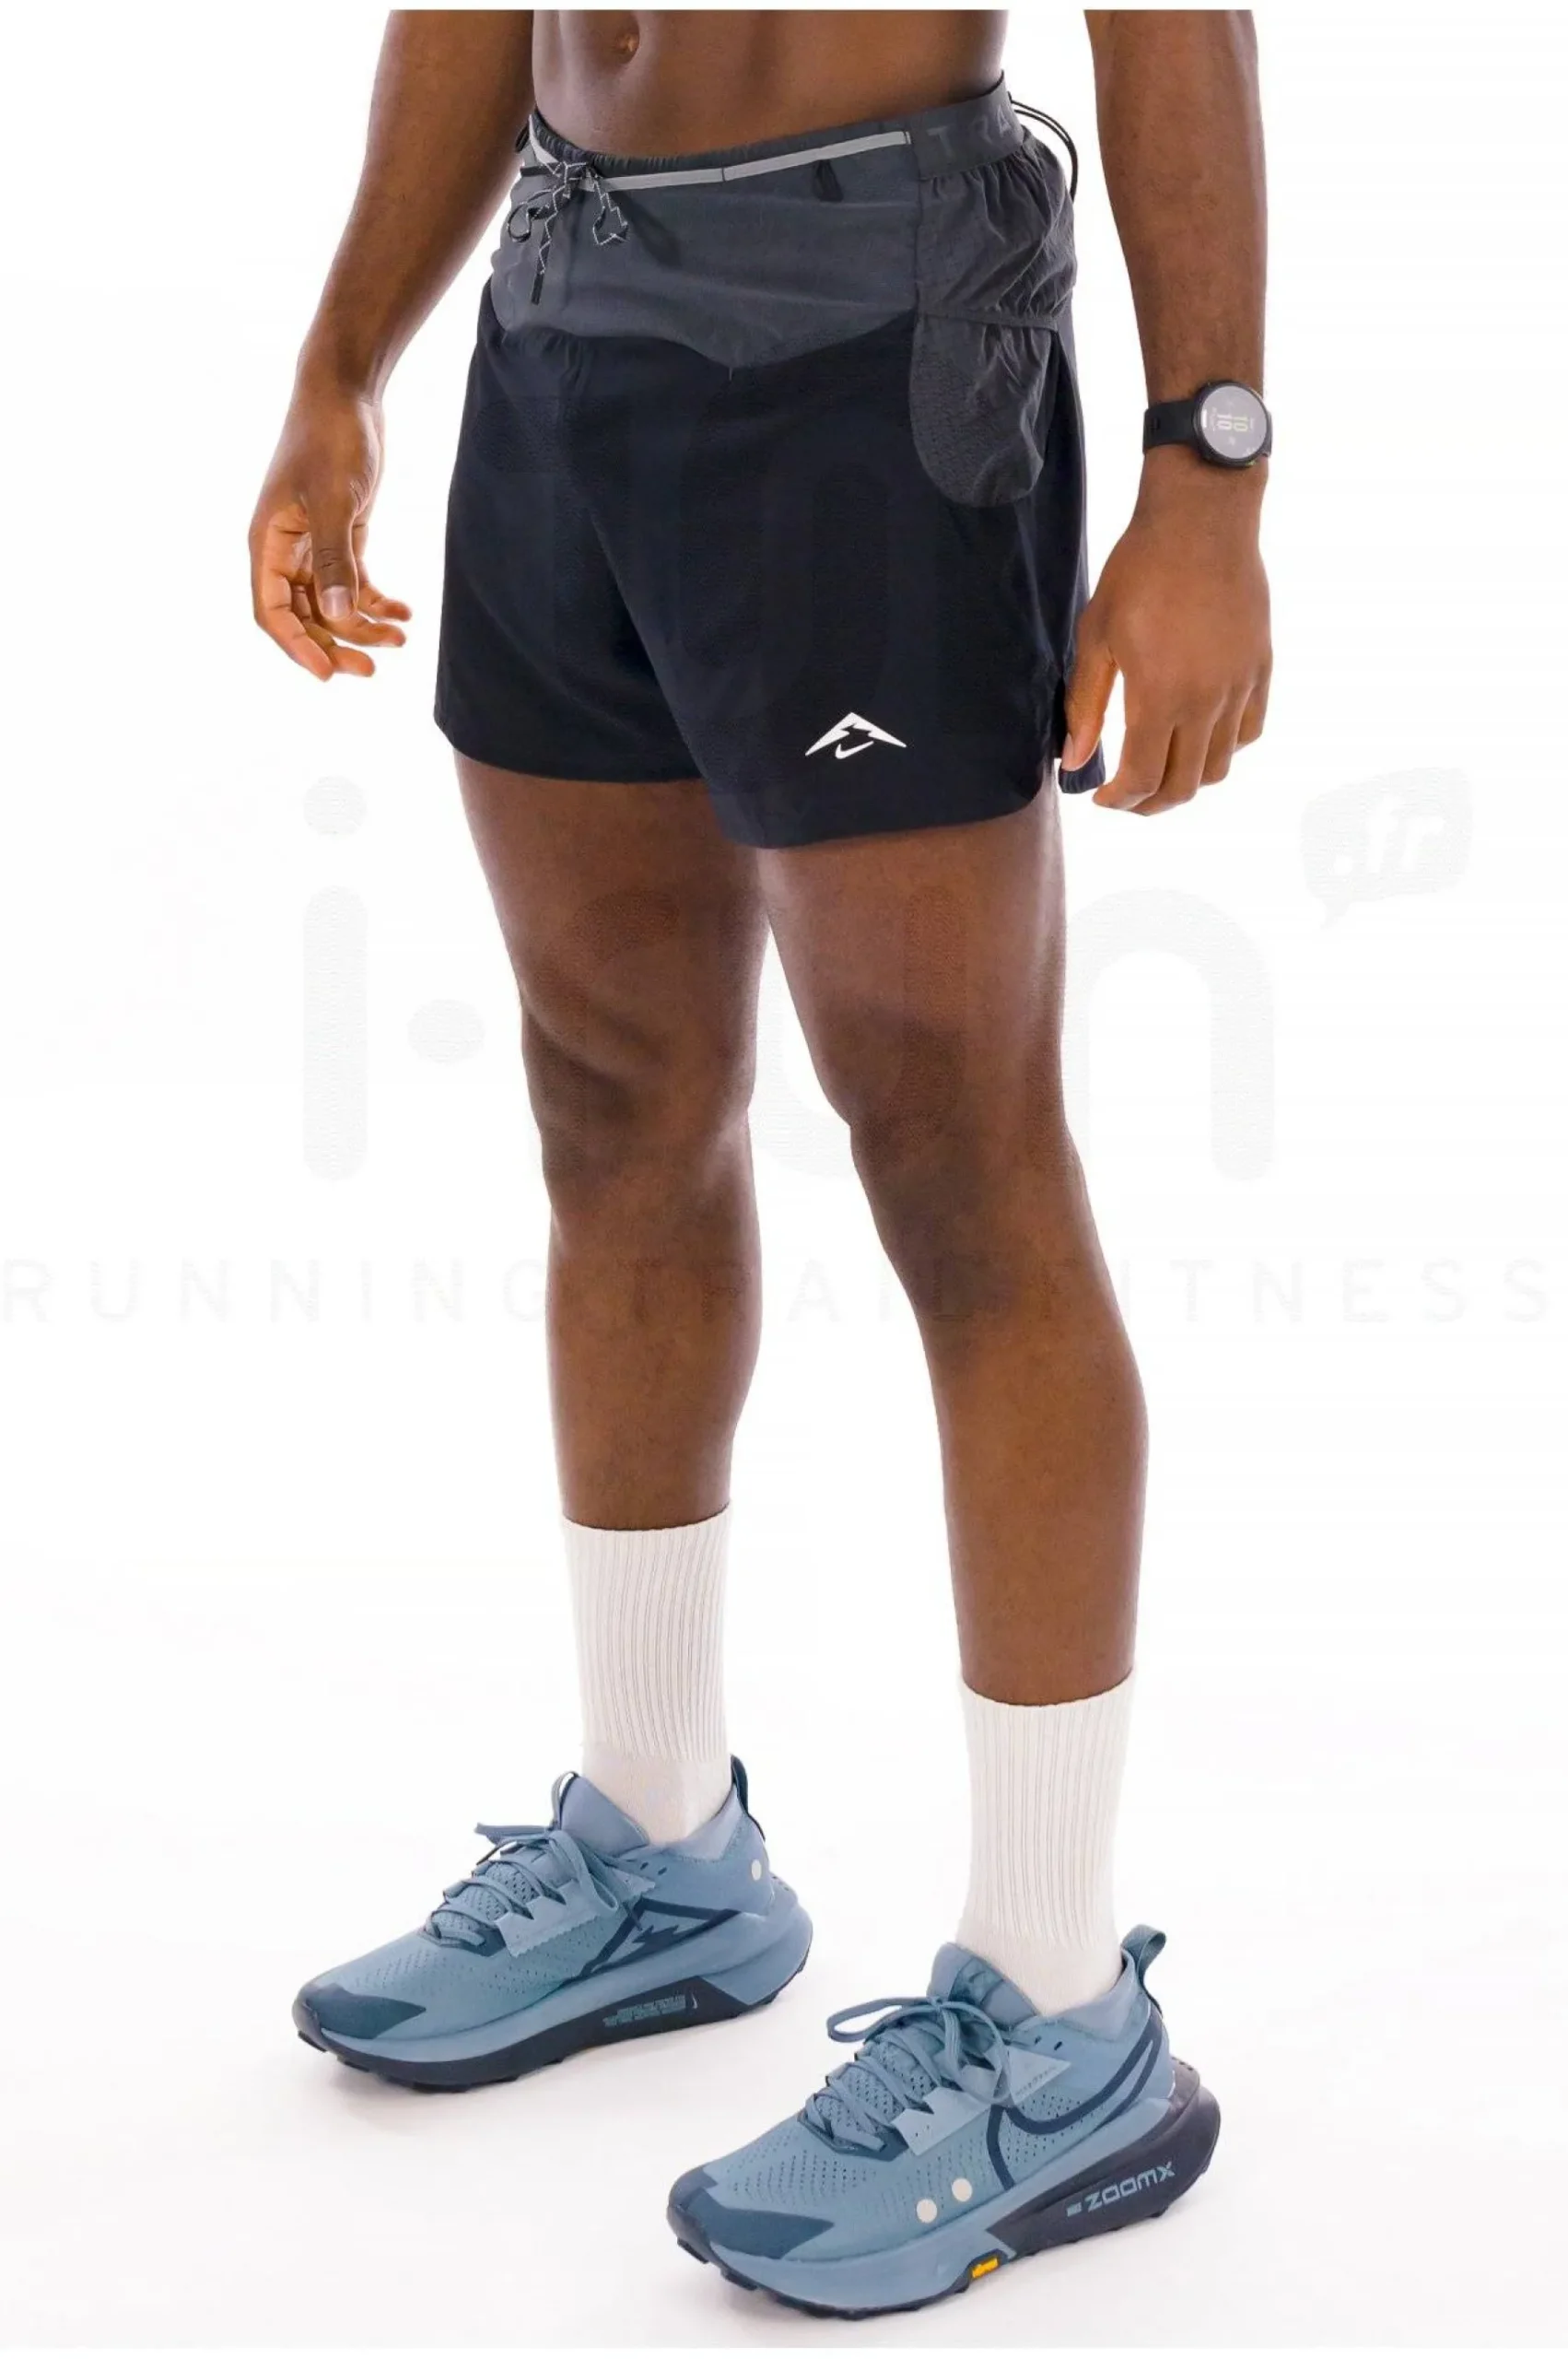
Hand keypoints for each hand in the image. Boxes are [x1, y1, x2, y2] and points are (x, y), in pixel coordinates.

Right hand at [249, 377, 410, 680]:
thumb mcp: (333, 500)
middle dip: (335, 645)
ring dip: (362, 626)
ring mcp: (312, 544)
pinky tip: (404, 614)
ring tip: (399, 639)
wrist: (346, 393)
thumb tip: (334, 615)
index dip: (297, 647)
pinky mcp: (340, 535)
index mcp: (267, 544)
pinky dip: (376, 602)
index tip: (329, 673)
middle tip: (371, 670)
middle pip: (303, 616)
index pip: (273, 612)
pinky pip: (353, 583)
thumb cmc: (329, 438)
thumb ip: (333, 559)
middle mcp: (285, 550)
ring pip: (330, 604)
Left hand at [1063, 455, 1270, 813]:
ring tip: (1162, 769)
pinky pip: (1249, 731)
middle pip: (1184, 786)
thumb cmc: (1140, 571)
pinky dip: (1224, 748)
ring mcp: (1239, 687)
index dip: (1119, 801)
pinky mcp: (1260, 668)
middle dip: (1150, 804)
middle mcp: (1207, 702)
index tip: (1102, 799)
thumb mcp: (1097, 637)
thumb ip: (1086, 705)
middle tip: (1128, 798)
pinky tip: (1200, 736)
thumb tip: (1075, 759)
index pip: (1144, 780)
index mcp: (1160, 697)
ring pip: (1220, 767)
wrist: (1202, 520)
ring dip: (1188, 781)